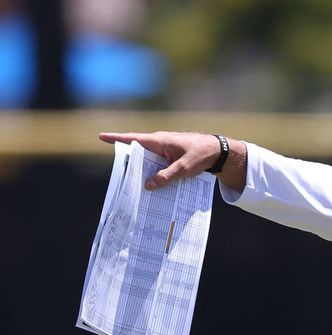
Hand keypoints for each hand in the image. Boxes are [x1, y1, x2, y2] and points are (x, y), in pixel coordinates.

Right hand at [98, 131, 243, 190]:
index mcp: (159, 141)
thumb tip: (148, 185)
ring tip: (134, 188)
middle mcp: (159, 144)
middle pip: (138, 154)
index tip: (101, 137)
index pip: (134, 139)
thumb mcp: (184, 168)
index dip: (117, 139)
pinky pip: (157, 166)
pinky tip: (152, 188)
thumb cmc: (202, 154)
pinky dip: (154, 175)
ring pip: (148, 162)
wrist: (219, 152)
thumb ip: (167, 176)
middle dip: (128, 164)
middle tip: (119, 179)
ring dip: (142, 172)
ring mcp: (165, 152)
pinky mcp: (170, 159)